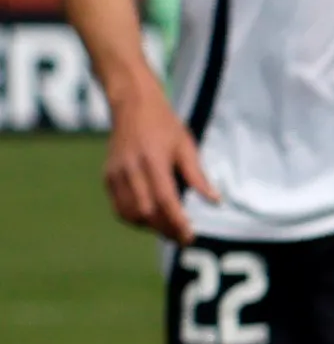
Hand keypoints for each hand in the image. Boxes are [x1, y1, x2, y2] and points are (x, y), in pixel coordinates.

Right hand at [100, 93, 210, 240]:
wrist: (132, 106)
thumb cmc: (164, 125)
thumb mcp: (186, 146)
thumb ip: (198, 176)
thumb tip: (215, 201)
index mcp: (153, 161)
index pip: (165, 200)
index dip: (177, 222)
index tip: (189, 236)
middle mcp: (131, 169)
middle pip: (145, 211)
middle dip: (164, 229)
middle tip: (182, 237)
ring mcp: (116, 174)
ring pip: (129, 213)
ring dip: (148, 226)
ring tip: (168, 230)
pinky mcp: (108, 176)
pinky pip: (118, 206)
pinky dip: (133, 218)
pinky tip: (150, 219)